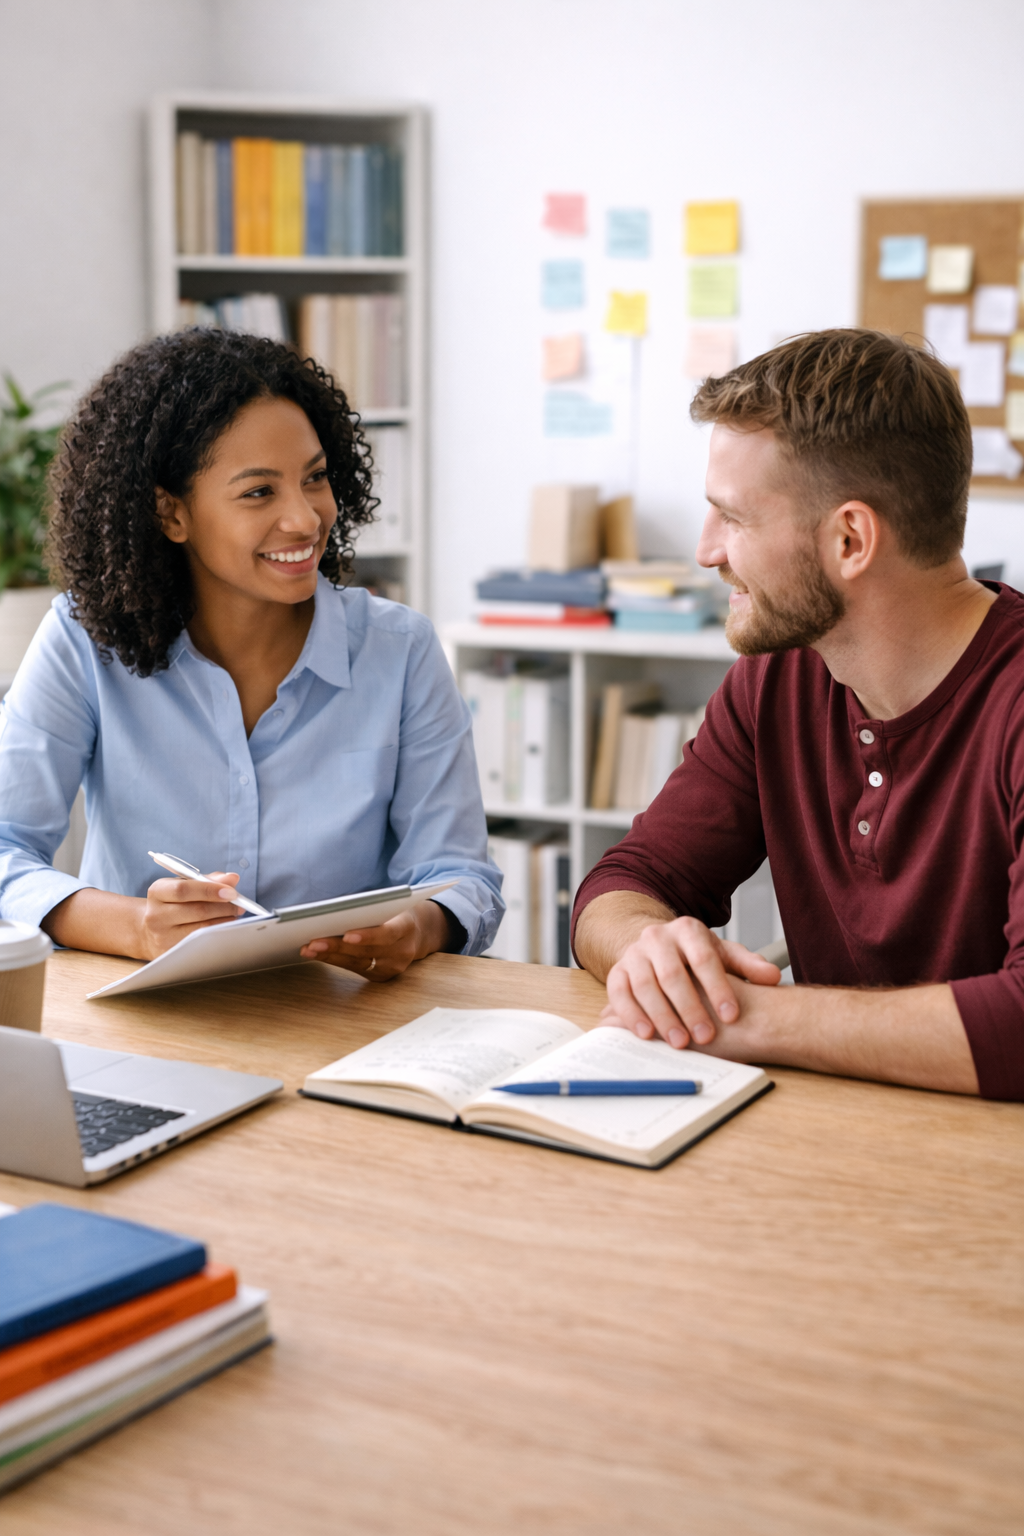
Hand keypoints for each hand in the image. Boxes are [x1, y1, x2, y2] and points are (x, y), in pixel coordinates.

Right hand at [135, 871, 246, 959]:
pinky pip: (201, 944)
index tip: (231, 892)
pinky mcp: (171, 953)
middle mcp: (155, 915)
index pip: (183, 890)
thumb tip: (232, 878)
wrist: (151, 930)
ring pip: (201, 929)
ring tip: (234, 915)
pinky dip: (217, 934)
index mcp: (157, 892)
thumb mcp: (184, 886)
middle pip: (196, 910)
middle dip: (224, 907)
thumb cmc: (174, 903)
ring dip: (224, 921)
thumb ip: (208, 880)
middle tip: (239, 904)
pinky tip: (225, 928)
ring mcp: (162, 937)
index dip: (210, 890)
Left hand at [299, 901, 448, 980]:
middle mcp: (403, 951)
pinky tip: (318, 955)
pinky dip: (335, 961)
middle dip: (337, 947)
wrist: (418, 933)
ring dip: (330, 956)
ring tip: (309, 949)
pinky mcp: (382, 976)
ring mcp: (393, 967)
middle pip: (367, 951)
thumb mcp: (392, 904)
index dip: (367, 936)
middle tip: (313, 942)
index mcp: (407, 928)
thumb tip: (335, 912)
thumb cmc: (397, 912)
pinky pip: (355, 969)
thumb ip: (372, 909)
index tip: (346, 935)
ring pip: (358, 963)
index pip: (388, 934)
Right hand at [601, 916, 780, 1049]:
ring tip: (680, 1042)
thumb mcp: (722, 955)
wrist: (655, 946)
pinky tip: (646, 1034)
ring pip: (645, 985)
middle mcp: (657, 937)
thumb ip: (747, 965)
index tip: (732, 1016)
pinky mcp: (616, 972)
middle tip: (706, 1036)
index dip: (718, 988)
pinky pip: (619, 993)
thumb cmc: (693, 956)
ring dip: (662, 1016)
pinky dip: (631, 1015)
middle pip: (672, 974)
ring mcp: (634, 954)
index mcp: (688, 930)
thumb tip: (773, 977)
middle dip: (690, 1008)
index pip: (704, 958)